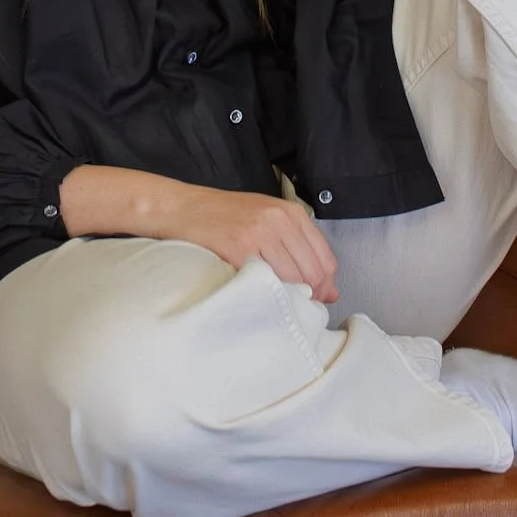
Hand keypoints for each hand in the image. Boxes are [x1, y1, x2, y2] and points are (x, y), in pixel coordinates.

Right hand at [161, 183, 339, 304]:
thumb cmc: (226, 217)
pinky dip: (267, 296)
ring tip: (275, 304)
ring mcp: (259, 233)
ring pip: (293, 281)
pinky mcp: (239, 248)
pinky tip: (258, 297)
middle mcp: (280, 220)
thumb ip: (300, 251)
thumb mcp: (268, 221)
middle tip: (292, 308)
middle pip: (314, 274)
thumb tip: (331, 293)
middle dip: (309, 297)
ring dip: (288, 299)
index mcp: (292, 213)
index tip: (312, 299)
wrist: (185, 208)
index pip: (326, 261)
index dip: (323, 288)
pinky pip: (266, 282)